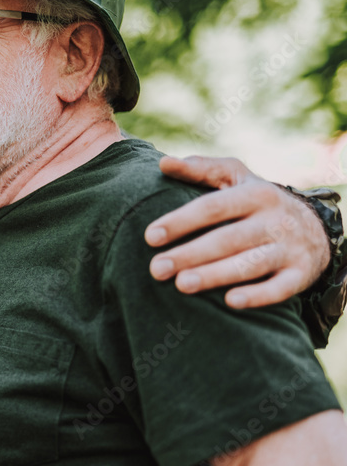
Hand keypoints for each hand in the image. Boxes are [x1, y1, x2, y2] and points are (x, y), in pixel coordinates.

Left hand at [145, 155, 329, 308]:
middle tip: (157, 269)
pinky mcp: (301, 274)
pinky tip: (231, 302)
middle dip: (190, 254)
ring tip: (182, 285)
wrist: (315, 227)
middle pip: (228, 239)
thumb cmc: (257, 200)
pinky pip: (281, 288)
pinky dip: (258, 296)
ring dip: (216, 275)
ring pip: (251, 264)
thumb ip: (200, 169)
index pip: (213, 207)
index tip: (150, 236)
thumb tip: (163, 163)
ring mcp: (290, 248)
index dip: (181, 221)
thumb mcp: (235, 177)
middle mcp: (275, 220)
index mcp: (256, 194)